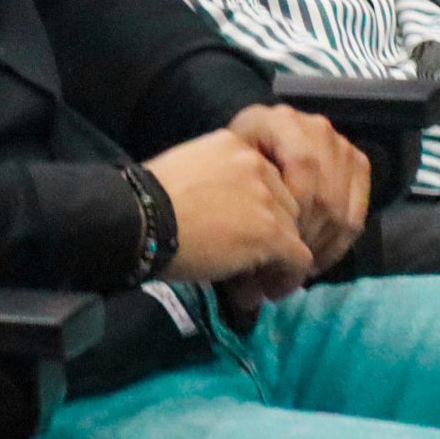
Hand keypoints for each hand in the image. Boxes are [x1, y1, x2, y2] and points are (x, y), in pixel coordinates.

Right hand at [143, 128, 313, 293]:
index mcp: (235, 145)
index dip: (259, 213)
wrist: (141, 218)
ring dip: (277, 259)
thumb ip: (217, 188)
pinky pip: (298, 259)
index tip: (244, 237)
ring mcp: (267, 197)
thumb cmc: (147, 201)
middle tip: (252, 265)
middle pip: (284, 205)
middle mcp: (257, 164)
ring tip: (257, 283)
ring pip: (293, 232)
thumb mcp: (187, 175)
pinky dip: (288, 278)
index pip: (265, 180)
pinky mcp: (271, 231)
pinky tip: (270, 292)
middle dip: (271, 236)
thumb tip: (228, 223)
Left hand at [229, 103, 370, 273]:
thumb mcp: (223, 183)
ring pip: (341, 210)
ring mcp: (338, 143)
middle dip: (302, 247)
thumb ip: (236, 222)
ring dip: (320, 249)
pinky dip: (339, 243)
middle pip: (323, 198)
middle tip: (280, 277)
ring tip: (295, 271)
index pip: (302, 179)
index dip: (291, 228)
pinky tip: (317, 259)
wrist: (243, 145)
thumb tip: (248, 292)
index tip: (267, 266)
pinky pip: (357, 212)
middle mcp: (314, 127)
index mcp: (279, 122)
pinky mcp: (355, 161)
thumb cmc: (225, 170)